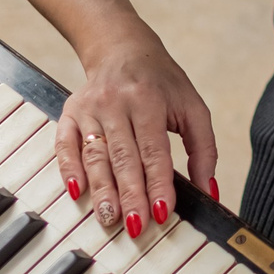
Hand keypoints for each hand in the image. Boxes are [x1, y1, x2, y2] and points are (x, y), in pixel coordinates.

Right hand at [56, 29, 216, 233]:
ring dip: (102, 190)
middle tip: (136, 227)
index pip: (154, 150)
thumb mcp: (192, 106)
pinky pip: (65, 144)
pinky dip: (69, 169)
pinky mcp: (70, 112)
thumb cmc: (161, 82)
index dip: (158, 183)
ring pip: (95, 155)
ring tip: (109, 219)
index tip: (163, 213)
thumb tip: (208, 191)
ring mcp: (89, 107)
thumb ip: (203, 148)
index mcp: (149, 99)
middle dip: (130, 195)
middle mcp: (116, 102)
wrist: (121, 47)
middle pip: (123, 157)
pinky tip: (77, 192)